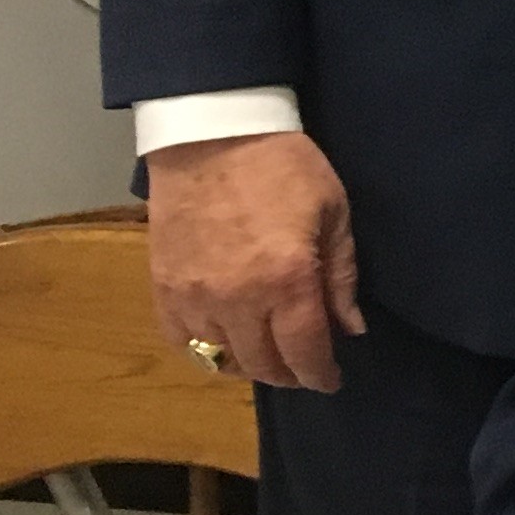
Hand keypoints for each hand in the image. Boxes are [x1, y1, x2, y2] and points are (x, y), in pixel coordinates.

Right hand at [147, 130, 364, 390]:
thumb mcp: (333, 213)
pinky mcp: (165, 288)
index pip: (305, 353)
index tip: (330, 380)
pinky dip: (206, 351)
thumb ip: (342, 276)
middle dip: (290, 374)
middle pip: (264, 365)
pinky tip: (225, 341)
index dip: (320, 375)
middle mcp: (238, 299)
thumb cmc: (284, 166)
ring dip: (250, 364)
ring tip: (268, 354)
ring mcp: (196, 297)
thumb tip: (350, 329)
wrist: (213, 135)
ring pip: (223, 360)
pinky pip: (183, 342)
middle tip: (304, 367)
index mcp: (288, 280)